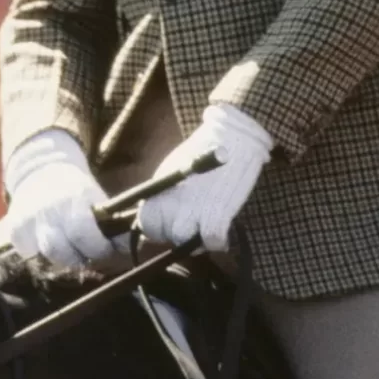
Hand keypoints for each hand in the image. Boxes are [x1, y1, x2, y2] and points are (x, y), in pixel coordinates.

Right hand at [3, 131, 114, 266]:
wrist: (39, 170)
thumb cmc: (74, 190)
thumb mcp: (94, 198)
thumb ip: (110, 222)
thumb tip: (130, 246)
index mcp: (72, 200)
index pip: (84, 234)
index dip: (98, 248)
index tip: (106, 250)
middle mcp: (46, 211)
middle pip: (62, 251)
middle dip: (80, 258)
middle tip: (87, 253)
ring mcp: (27, 221)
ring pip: (45, 256)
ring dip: (61, 258)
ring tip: (70, 249)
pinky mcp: (14, 230)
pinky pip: (28, 253)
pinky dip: (39, 254)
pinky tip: (47, 243)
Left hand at [136, 104, 273, 254]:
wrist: (233, 136)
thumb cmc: (204, 150)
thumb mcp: (175, 169)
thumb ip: (165, 193)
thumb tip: (163, 215)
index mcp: (158, 190)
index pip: (145, 223)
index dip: (156, 229)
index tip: (168, 226)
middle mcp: (169, 202)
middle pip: (163, 236)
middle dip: (176, 236)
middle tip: (192, 228)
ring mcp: (191, 209)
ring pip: (185, 242)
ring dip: (197, 242)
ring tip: (208, 229)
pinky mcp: (217, 214)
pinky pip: (213, 241)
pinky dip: (218, 242)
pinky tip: (222, 237)